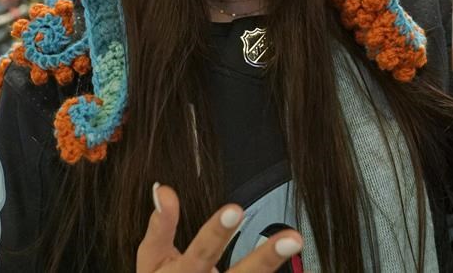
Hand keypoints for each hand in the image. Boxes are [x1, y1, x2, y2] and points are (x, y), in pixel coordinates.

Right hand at [138, 184, 302, 272]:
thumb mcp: (151, 259)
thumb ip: (160, 226)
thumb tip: (163, 189)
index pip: (201, 253)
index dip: (216, 233)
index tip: (235, 209)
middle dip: (264, 259)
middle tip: (291, 239)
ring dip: (273, 264)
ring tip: (296, 243)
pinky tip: (300, 263)